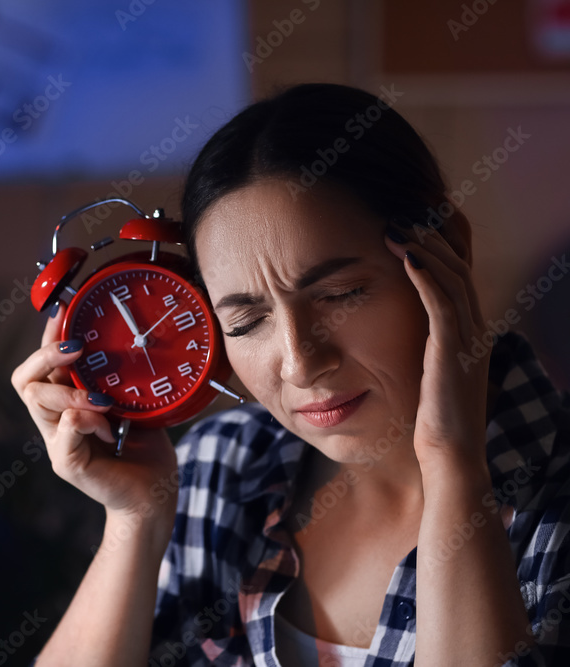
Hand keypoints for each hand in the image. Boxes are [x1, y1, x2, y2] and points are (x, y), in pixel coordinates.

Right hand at [10, 303, 178, 521]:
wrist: (155, 493)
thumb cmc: (144, 446)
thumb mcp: (130, 399)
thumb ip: (114, 377)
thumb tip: (112, 336)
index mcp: (64, 402)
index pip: (39, 364)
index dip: (47, 336)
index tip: (64, 309)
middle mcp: (52, 421)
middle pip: (23, 378)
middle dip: (47, 355)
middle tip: (76, 348)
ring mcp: (56, 443)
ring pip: (36, 399)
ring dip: (70, 390)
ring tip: (101, 400)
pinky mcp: (67, 463)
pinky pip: (66, 427)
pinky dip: (89, 420)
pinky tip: (111, 428)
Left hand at [384, 223, 490, 471]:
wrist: (449, 456)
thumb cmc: (431, 421)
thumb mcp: (427, 374)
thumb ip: (423, 347)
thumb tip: (399, 331)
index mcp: (469, 332)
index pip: (459, 275)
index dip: (441, 245)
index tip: (412, 223)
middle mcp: (475, 329)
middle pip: (459, 266)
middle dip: (432, 236)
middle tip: (402, 213)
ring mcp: (469, 339)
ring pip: (453, 278)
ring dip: (425, 247)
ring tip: (396, 226)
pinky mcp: (454, 352)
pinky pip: (442, 303)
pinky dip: (425, 275)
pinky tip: (406, 255)